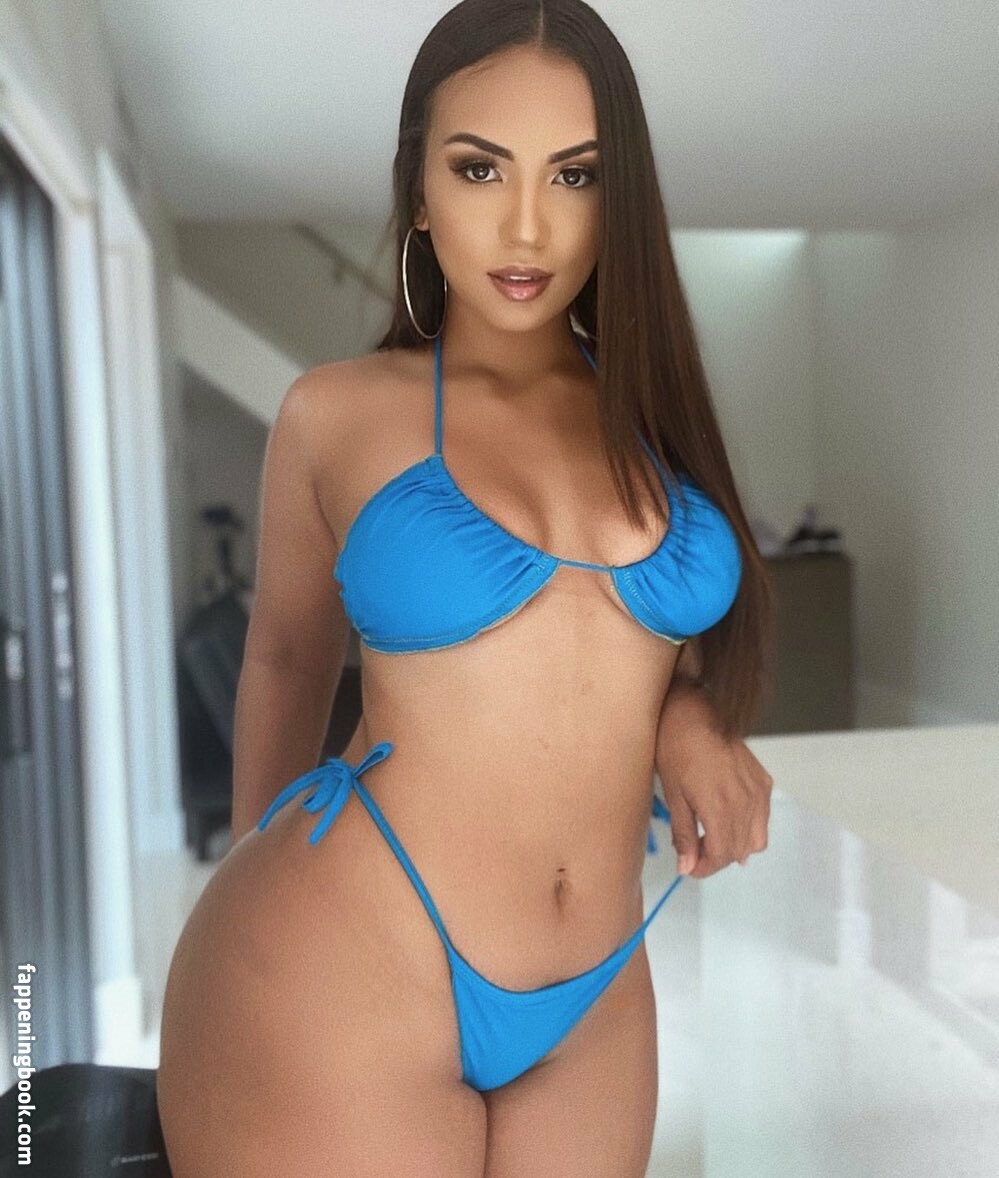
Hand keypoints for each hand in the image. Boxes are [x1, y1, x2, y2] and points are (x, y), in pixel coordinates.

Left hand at [654, 683, 771, 878]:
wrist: (693, 714)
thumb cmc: (675, 751)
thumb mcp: (673, 796)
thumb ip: (683, 834)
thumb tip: (687, 868)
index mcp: (719, 808)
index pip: (721, 855)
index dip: (705, 867)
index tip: (689, 868)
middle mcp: (745, 803)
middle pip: (739, 850)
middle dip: (716, 858)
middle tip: (695, 852)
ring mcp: (758, 792)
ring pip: (757, 839)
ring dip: (735, 846)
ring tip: (711, 836)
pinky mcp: (763, 781)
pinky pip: (763, 818)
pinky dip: (749, 827)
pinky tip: (728, 818)